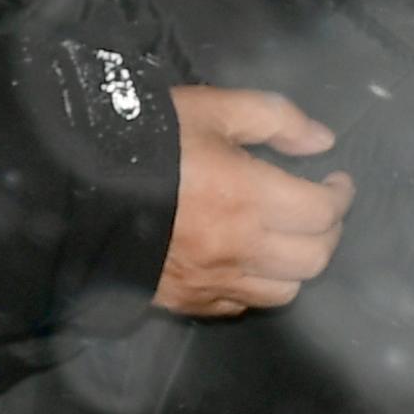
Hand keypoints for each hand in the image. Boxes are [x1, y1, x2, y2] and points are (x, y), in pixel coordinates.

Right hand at [156, 87, 353, 316]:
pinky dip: (255, 285)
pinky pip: (239, 305)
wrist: (73, 184)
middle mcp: (237, 247)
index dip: (340, 197)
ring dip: (295, 264)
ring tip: (286, 237)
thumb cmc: (148, 138)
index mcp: (248, 195)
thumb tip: (322, 142)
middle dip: (327, 232)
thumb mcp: (212, 108)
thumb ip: (275, 119)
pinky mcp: (184, 300)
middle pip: (312, 259)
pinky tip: (247, 260)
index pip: (321, 212)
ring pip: (283, 291)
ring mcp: (210, 281)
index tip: (337, 181)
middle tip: (318, 208)